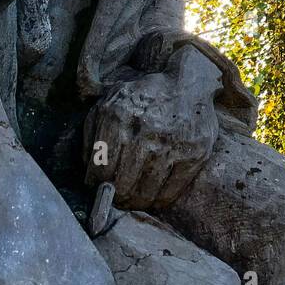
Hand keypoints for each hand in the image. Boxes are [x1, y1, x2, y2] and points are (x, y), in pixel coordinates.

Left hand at [84, 43, 221, 211]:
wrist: (185, 82)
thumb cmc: (142, 96)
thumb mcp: (109, 104)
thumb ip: (93, 135)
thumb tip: (89, 173)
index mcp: (119, 118)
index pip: (101, 169)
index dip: (96, 184)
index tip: (98, 187)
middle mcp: (147, 132)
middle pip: (123, 184)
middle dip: (116, 197)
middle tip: (117, 198)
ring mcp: (173, 144)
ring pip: (147, 192)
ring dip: (136, 202)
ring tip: (133, 200)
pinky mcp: (195, 153)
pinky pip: (173, 190)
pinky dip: (161, 199)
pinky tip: (154, 197)